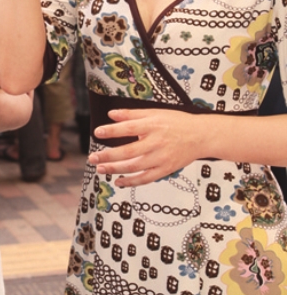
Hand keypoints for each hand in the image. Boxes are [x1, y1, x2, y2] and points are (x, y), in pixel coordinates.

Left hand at [87, 108, 207, 186]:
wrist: (201, 136)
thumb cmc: (177, 122)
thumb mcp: (155, 113)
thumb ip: (132, 114)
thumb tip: (111, 114)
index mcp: (153, 125)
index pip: (128, 128)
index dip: (112, 131)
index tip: (98, 132)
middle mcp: (156, 142)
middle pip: (128, 151)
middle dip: (108, 155)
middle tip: (93, 157)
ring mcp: (161, 158)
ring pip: (134, 167)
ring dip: (115, 169)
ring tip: (100, 169)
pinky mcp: (166, 169)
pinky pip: (145, 178)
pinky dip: (131, 181)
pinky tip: (118, 181)